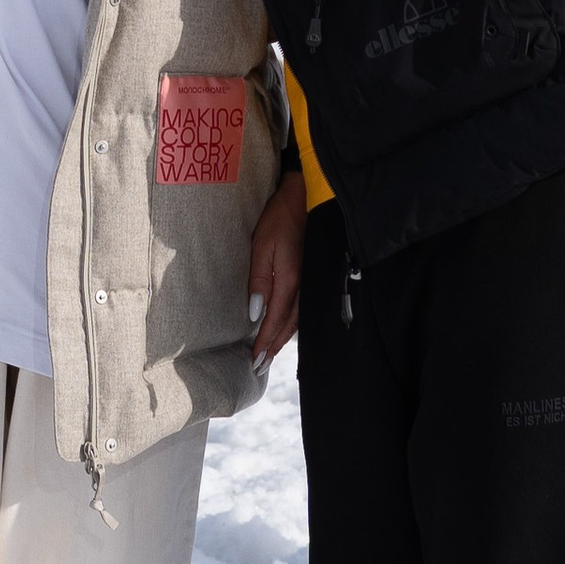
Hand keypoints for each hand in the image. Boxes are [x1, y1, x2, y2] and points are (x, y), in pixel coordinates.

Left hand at [247, 166, 305, 364]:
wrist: (305, 197)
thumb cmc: (280, 218)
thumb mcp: (262, 245)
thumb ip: (259, 279)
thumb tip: (255, 312)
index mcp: (289, 280)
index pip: (274, 320)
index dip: (264, 342)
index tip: (254, 360)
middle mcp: (302, 286)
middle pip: (287, 326)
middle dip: (273, 347)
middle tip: (259, 366)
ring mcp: (309, 281)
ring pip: (296, 320)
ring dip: (282, 339)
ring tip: (270, 354)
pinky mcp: (311, 275)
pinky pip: (302, 309)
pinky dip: (292, 325)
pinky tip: (286, 329)